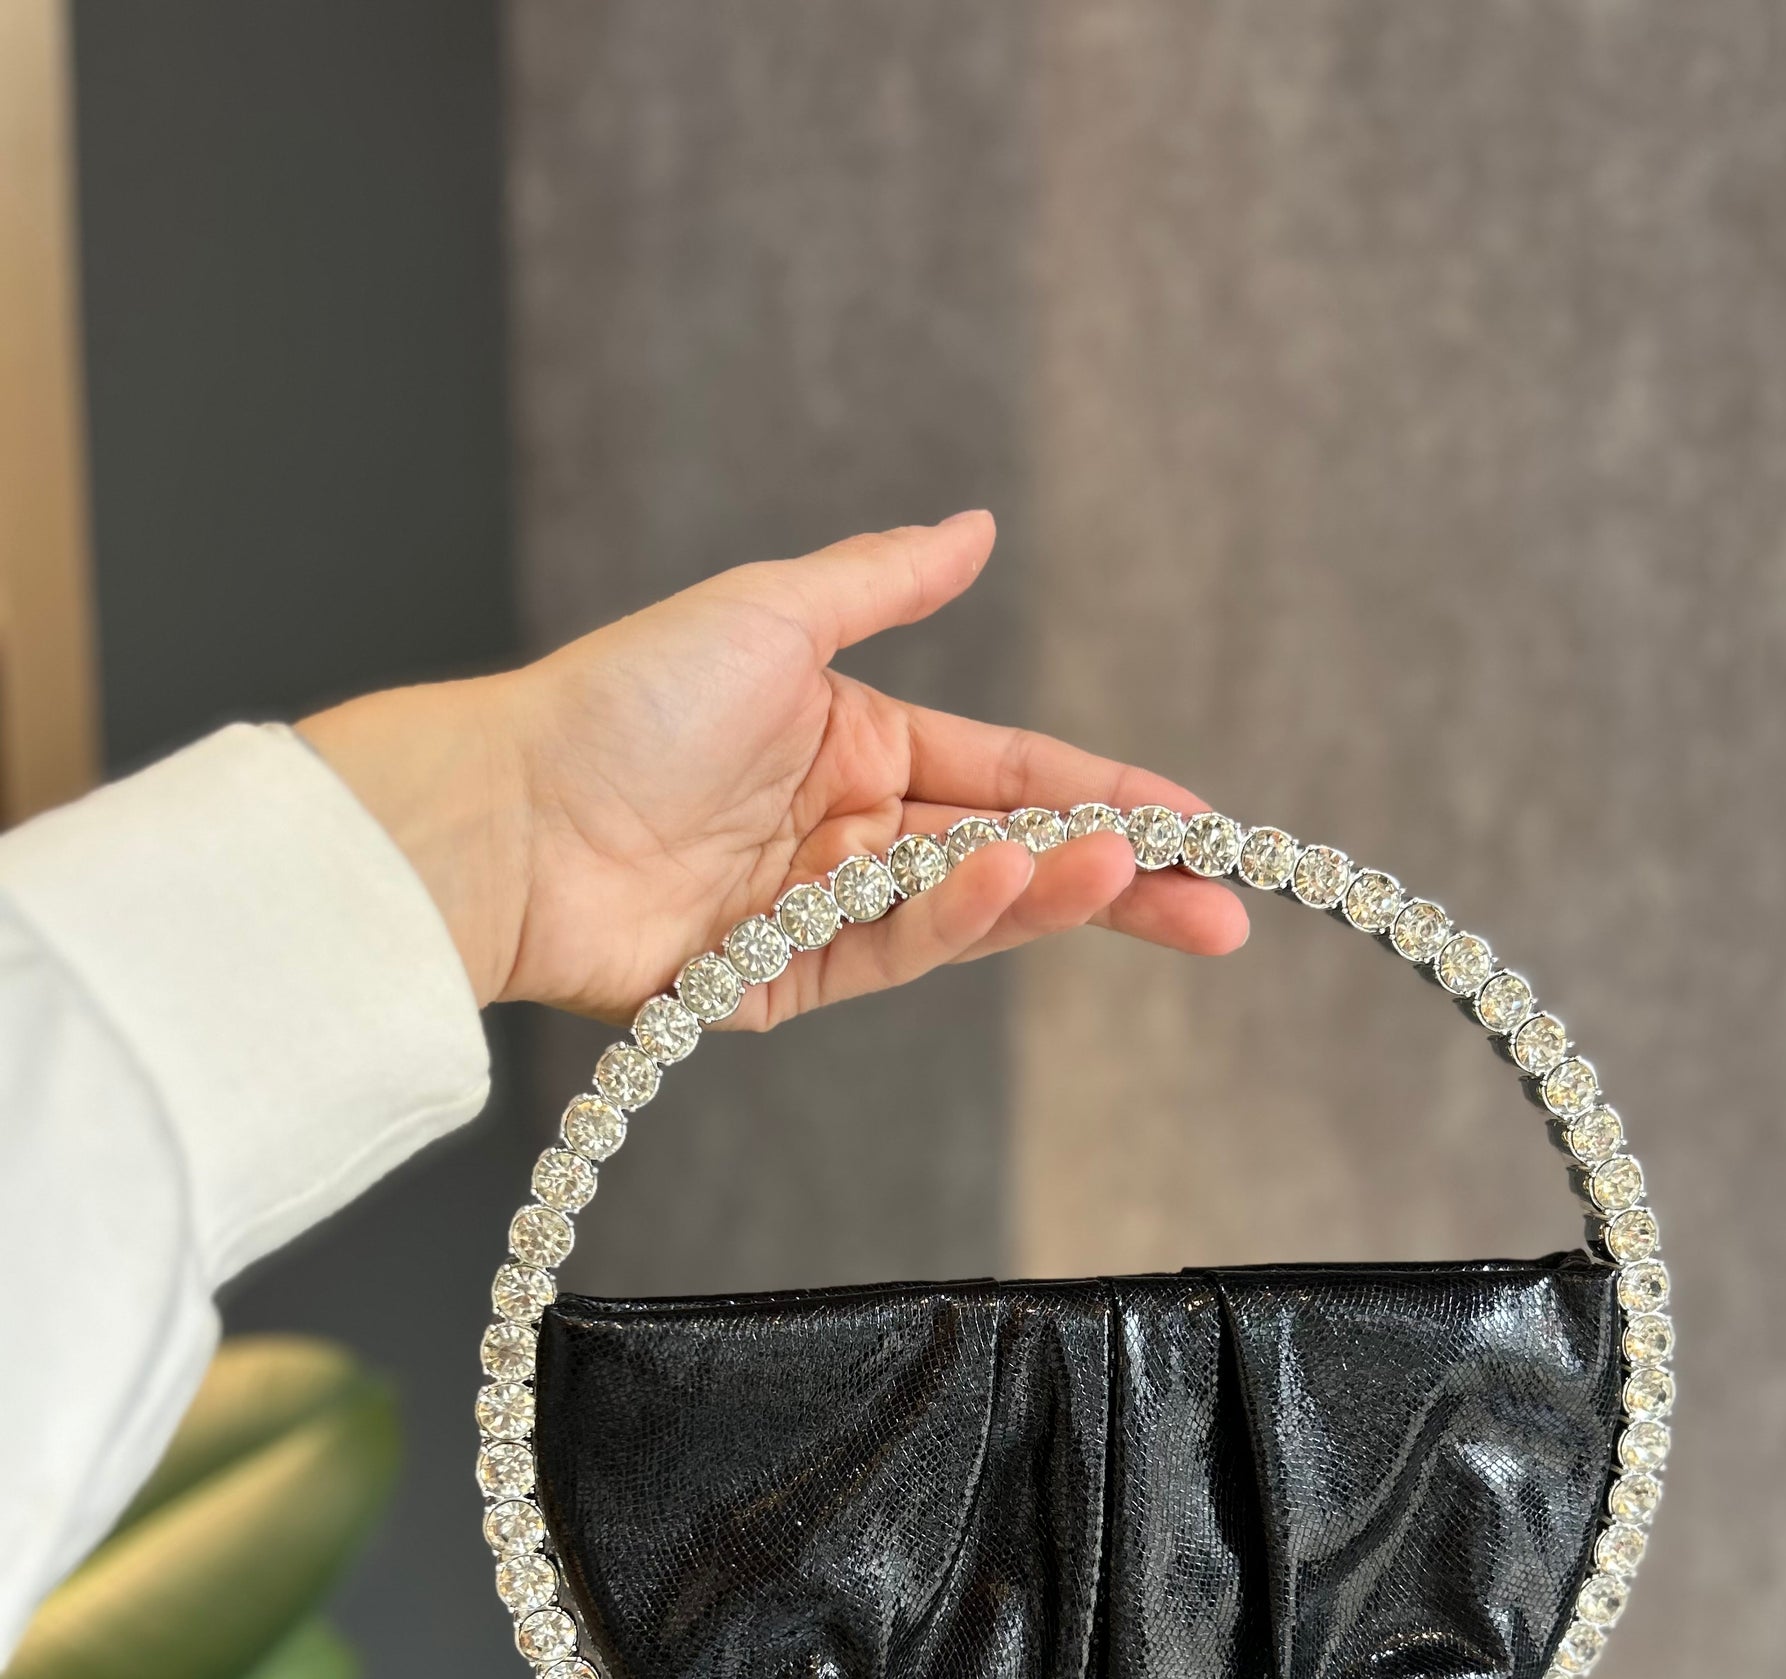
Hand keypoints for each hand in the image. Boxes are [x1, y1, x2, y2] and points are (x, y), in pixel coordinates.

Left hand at [297, 512, 1248, 1025]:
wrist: (505, 811)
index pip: (1014, 768)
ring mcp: (819, 912)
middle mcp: (849, 831)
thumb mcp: (771, 612)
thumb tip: (980, 528)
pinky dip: (954, 919)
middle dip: (1120, 883)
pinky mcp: (781, 986)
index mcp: (857, 742)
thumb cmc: (619, 698)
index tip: (1202, 823)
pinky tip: (1007, 876)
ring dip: (1053, 894)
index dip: (1110, 792)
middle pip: (1016, 858)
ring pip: (967, 910)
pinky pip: (888, 952)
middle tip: (1220, 914)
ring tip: (1124, 873)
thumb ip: (885, 580)